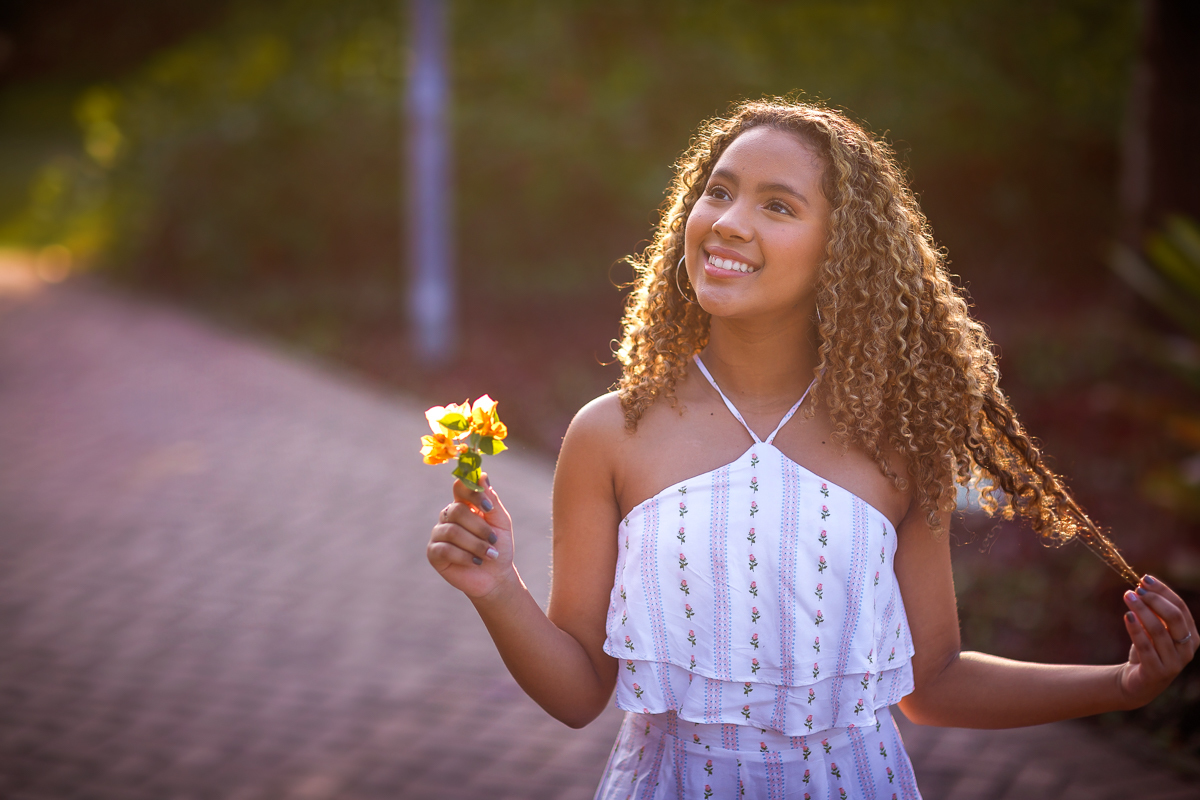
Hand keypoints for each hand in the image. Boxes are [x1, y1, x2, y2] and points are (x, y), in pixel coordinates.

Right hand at [426, 472, 516, 598]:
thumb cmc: (498, 546)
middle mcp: (448, 516)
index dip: (472, 493)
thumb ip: (491, 500)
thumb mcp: (500, 522)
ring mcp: (439, 534)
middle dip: (479, 527)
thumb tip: (483, 476)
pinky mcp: (434, 553)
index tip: (488, 507)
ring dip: (476, 545)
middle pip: (456, 510)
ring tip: (489, 555)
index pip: (460, 487)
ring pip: (452, 531)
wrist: (496, 576)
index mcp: (464, 504)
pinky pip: (445, 549)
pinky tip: (475, 562)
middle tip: (493, 540)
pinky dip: (464, 556)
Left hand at [1118, 574, 1197, 707]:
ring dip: (1142, 610)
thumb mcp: (1154, 631)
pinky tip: (1127, 615)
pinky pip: (1146, 646)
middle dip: (1155, 600)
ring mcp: (1174, 663)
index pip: (1181, 608)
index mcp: (1191, 637)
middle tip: (1135, 590)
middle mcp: (1187, 650)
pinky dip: (1136, 629)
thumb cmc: (1148, 651)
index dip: (1163, 591)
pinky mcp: (1157, 672)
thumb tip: (1143, 583)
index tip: (1144, 579)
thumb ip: (1154, 612)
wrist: (1137, 682)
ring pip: (1159, 630)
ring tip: (1127, 596)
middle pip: (1174, 618)